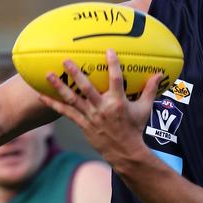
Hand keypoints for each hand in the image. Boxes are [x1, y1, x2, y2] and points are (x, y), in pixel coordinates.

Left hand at [37, 51, 161, 168]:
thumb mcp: (144, 109)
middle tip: (66, 60)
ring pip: (73, 99)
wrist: (125, 152)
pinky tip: (42, 96)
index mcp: (118, 103)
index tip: (108, 50)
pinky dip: (54, 105)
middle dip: (76, 73)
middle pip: (87, 88)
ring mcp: (91, 117)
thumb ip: (149, 90)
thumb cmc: (135, 129)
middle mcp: (102, 108)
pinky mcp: (83, 124)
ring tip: (49, 74)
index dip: (112, 65)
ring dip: (59, 87)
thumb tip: (160, 74)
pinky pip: (66, 113)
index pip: (116, 80)